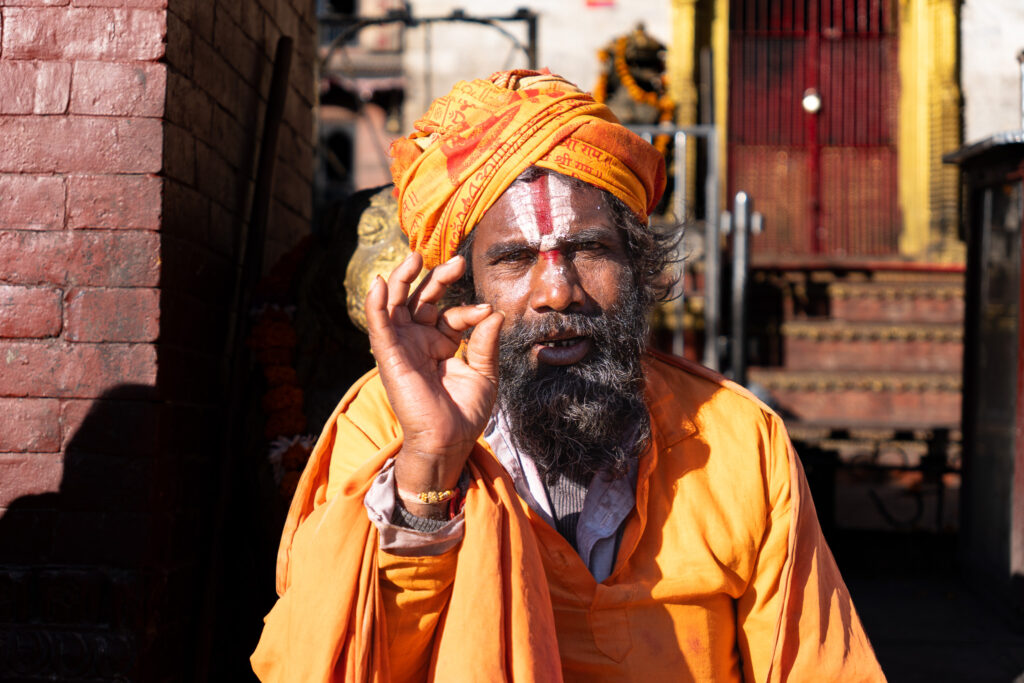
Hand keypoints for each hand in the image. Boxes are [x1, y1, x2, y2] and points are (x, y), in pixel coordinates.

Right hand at [365, 251, 503, 514]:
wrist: (450, 441)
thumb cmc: (465, 413)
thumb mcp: (483, 372)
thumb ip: (485, 342)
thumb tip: (494, 312)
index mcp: (440, 344)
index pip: (451, 315)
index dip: (468, 310)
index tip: (487, 312)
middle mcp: (419, 342)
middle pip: (420, 300)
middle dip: (436, 279)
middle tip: (456, 264)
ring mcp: (402, 347)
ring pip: (395, 305)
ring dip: (401, 279)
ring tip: (414, 258)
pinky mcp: (389, 356)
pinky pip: (378, 326)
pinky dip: (375, 304)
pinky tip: (377, 283)